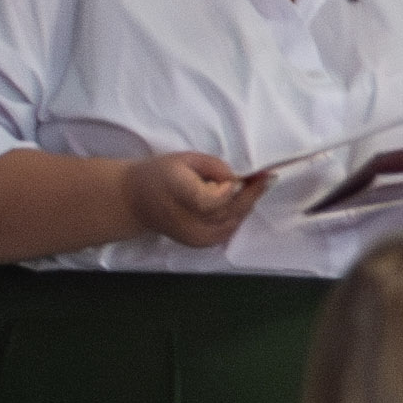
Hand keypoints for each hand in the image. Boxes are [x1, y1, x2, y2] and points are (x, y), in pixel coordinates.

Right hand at [119, 151, 268, 248]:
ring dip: (247, 205)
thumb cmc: (160, 174)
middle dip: (251, 194)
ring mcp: (193, 236)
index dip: (231, 189)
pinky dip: (237, 216)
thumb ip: (214, 166)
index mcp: (177, 195)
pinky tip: (240, 202)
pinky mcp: (199, 243)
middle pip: (228, 212)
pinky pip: (227, 230)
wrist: (135, 201)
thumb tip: (238, 179)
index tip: (247, 176)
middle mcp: (185, 221)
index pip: (213, 200)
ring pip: (232, 222)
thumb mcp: (185, 159)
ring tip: (256, 187)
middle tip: (267, 178)